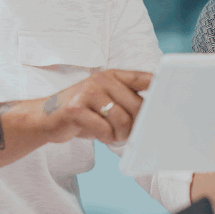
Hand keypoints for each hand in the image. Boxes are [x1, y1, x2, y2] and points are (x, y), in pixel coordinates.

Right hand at [36, 69, 152, 143]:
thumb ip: (127, 101)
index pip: (144, 78)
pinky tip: (99, 135)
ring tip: (113, 136)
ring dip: (121, 135)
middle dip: (136, 126)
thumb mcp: (105, 100)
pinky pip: (104, 129)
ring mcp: (87, 92)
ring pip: (122, 120)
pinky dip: (105, 138)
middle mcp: (101, 79)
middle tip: (127, 134)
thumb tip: (154, 115)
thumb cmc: (82, 112)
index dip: (160, 87)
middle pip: (137, 106)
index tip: (169, 102)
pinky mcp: (75, 109)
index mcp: (112, 75)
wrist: (45, 117)